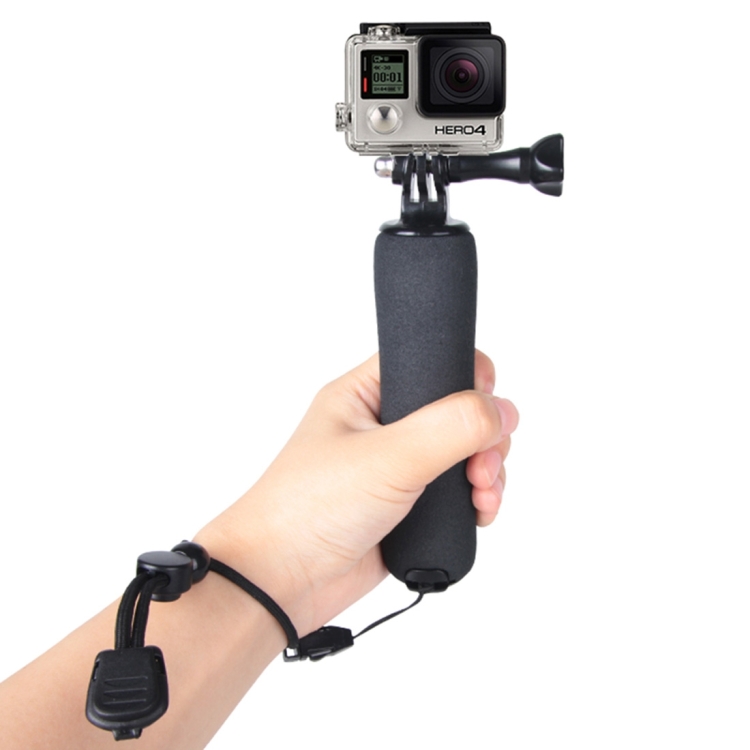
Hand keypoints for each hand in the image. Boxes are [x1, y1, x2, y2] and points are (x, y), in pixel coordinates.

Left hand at [195, 350, 518, 635]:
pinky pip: (457, 493)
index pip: (431, 361)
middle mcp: (384, 426)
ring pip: (464, 454)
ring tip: (482, 495)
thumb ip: (451, 427)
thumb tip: (503, 410)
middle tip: (481, 467)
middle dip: (485, 436)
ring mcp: (397, 468)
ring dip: (487, 470)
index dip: (467, 378)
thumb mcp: (387, 456)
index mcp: (366, 394)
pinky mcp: (407, 507)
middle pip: (458, 411)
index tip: (486, 408)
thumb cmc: (309, 508)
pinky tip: (479, 512)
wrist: (281, 582)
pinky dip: (477, 500)